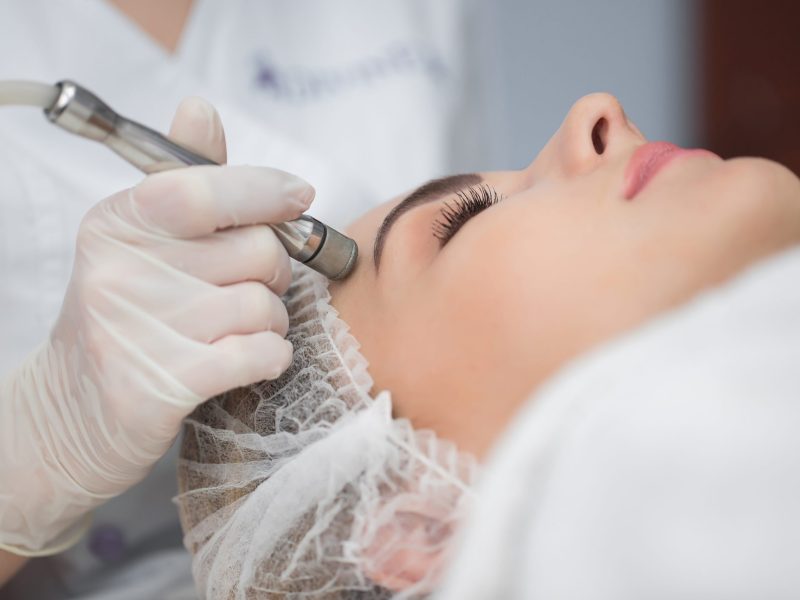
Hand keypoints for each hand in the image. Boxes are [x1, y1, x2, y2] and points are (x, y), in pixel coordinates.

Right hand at [0, 97, 312, 553]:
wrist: (72, 413)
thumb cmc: (126, 319)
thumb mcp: (139, 243)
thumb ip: (184, 181)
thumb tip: (200, 108)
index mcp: (117, 224)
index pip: (203, 187)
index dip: (264, 189)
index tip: (297, 196)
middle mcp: (122, 272)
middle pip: (257, 250)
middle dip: (275, 272)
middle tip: (252, 288)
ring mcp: (140, 331)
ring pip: (265, 305)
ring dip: (272, 321)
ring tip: (240, 331)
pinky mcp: (163, 385)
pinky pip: (261, 352)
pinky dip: (272, 356)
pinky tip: (251, 359)